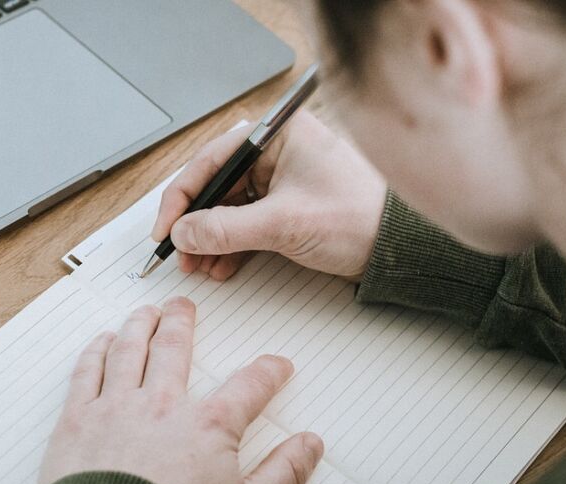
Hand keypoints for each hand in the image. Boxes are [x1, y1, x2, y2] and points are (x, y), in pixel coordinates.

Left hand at [39, 297, 324, 483]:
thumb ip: (283, 474)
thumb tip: (309, 446)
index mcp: (208, 427)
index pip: (248, 387)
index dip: (267, 372)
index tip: (276, 365)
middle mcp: (161, 405)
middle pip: (174, 349)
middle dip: (182, 323)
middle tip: (183, 307)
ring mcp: (115, 408)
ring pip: (129, 349)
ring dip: (139, 325)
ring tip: (144, 312)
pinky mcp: (77, 421)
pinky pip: (86, 372)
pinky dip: (95, 351)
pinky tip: (101, 342)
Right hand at [153, 110, 387, 280]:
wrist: (399, 247)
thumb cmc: (359, 217)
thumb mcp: (283, 224)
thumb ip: (226, 229)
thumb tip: (184, 233)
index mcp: (277, 135)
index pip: (211, 161)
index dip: (182, 198)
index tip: (166, 229)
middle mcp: (277, 152)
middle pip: (216, 186)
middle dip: (196, 224)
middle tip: (181, 253)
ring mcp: (282, 179)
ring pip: (229, 208)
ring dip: (211, 239)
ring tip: (200, 265)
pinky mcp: (289, 206)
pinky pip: (247, 222)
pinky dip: (231, 245)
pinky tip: (222, 266)